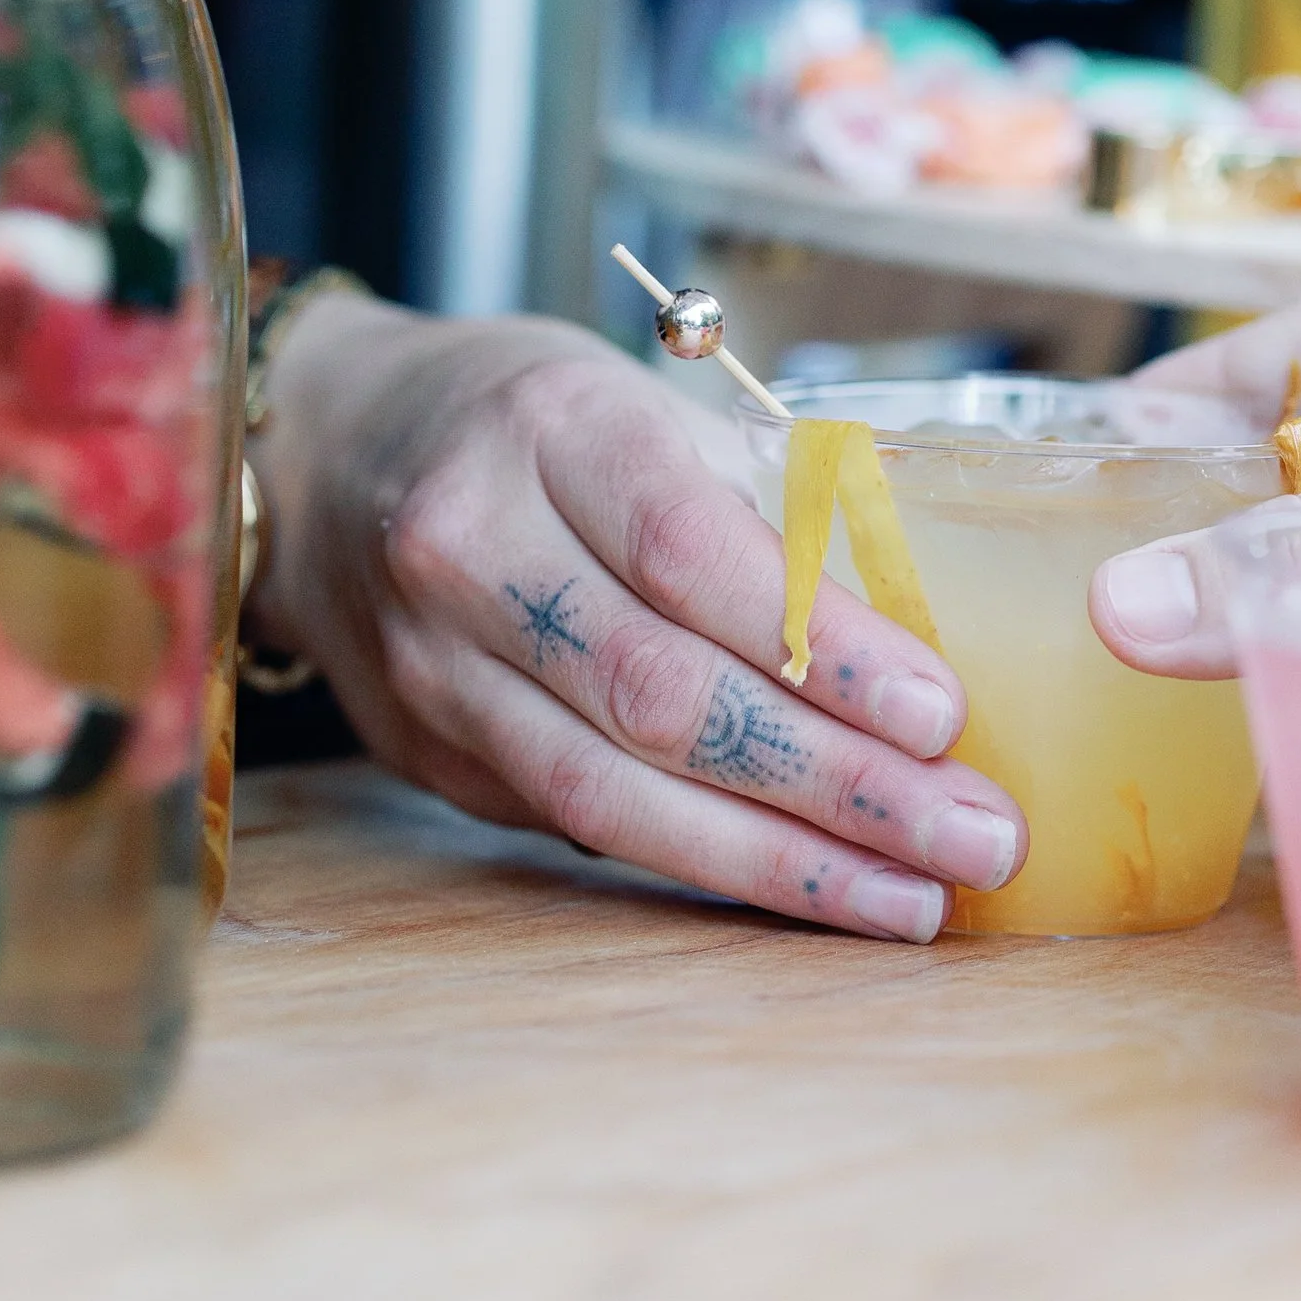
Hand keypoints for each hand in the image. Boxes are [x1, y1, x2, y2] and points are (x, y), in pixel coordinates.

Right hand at [249, 292, 1025, 941]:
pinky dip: (706, 865)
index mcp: (547, 430)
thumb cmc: (526, 415)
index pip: (695, 554)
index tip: (944, 713)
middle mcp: (470, 550)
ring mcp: (434, 666)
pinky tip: (811, 888)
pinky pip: (579, 827)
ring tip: (917, 900)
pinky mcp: (430, 753)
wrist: (324, 451)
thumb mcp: (639, 400)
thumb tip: (927, 619)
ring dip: (782, 863)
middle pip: (664, 695)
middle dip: (837, 783)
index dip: (826, 645)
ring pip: (614, 794)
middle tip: (976, 836)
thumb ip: (765, 498)